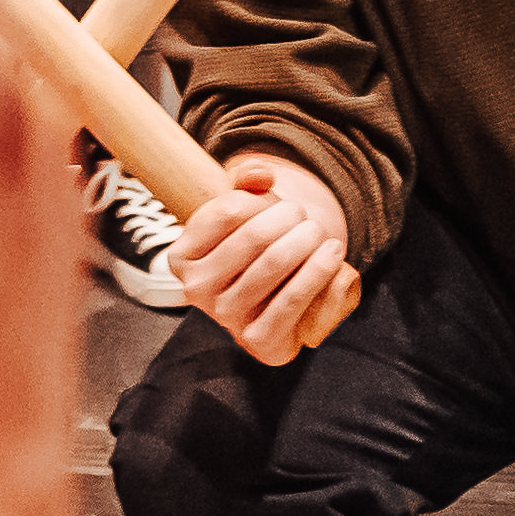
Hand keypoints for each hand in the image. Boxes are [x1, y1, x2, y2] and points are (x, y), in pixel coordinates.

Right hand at [170, 152, 356, 365]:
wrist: (272, 297)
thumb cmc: (254, 247)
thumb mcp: (244, 207)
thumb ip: (246, 179)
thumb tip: (260, 175)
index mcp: (181, 257)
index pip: (229, 209)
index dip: (263, 199)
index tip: (279, 201)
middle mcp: (196, 290)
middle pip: (255, 236)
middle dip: (291, 217)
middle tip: (305, 218)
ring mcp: (225, 317)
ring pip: (275, 264)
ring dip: (308, 240)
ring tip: (321, 234)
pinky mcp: (258, 340)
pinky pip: (292, 300)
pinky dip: (318, 272)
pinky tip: (333, 255)